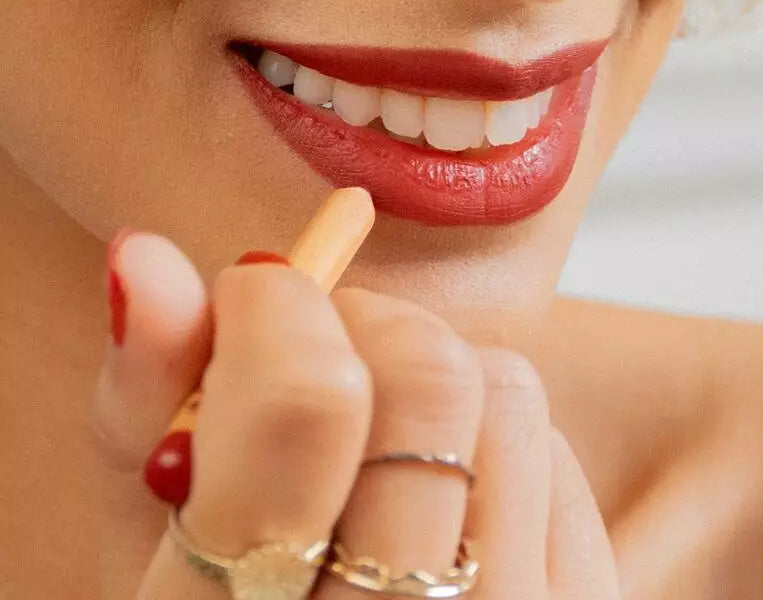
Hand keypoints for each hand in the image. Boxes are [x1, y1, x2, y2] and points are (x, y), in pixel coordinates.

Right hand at [92, 231, 619, 598]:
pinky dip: (493, 434)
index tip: (258, 290)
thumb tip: (145, 257)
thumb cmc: (235, 593)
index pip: (308, 403)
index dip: (281, 306)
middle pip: (431, 377)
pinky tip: (444, 485)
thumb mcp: (153, 527)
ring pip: (505, 388)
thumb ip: (144, 401)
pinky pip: (557, 449)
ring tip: (379, 426)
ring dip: (432, 374)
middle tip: (324, 349)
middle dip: (366, 322)